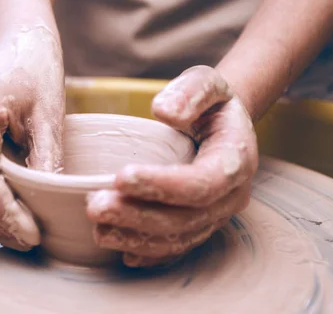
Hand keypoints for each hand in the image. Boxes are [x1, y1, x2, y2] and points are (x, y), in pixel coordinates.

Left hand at [86, 66, 257, 266]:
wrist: (220, 124)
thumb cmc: (209, 103)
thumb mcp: (205, 82)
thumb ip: (190, 92)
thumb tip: (164, 111)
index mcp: (236, 159)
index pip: (203, 182)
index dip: (163, 184)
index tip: (121, 175)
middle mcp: (231, 195)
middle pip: (186, 219)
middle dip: (139, 216)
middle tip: (95, 206)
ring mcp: (216, 215)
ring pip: (179, 238)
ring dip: (137, 237)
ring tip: (98, 228)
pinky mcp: (200, 226)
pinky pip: (176, 247)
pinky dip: (148, 251)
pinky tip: (119, 249)